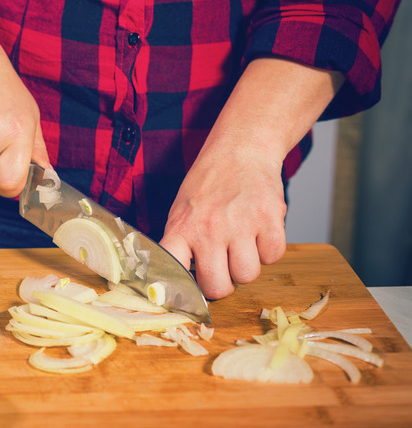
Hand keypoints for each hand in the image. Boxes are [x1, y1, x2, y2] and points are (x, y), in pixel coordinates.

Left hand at [158, 58, 343, 298]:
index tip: (183, 295)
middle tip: (222, 267)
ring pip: (248, 276)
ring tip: (241, 244)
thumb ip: (179, 246)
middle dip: (222, 284)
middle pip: (218, 287)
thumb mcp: (181, 212)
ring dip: (246, 266)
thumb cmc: (207, 187)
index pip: (172, 271)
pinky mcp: (270, 218)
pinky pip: (274, 257)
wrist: (240, 150)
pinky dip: (269, 250)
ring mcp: (241, 224)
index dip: (178, 290)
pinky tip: (259, 232)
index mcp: (182, 228)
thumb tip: (175, 285)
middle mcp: (209, 228)